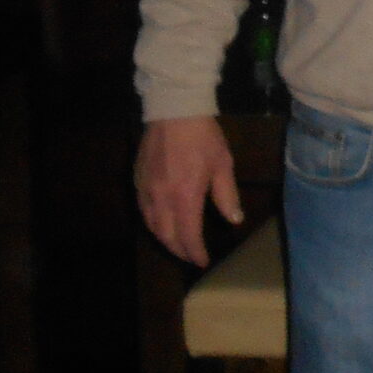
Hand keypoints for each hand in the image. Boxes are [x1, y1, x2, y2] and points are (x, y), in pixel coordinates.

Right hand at [136, 115, 242, 267]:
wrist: (174, 112)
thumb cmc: (204, 138)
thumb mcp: (222, 165)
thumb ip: (227, 196)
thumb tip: (234, 220)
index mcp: (185, 197)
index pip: (188, 236)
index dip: (195, 252)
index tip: (202, 261)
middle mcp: (162, 199)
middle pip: (166, 236)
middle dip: (179, 250)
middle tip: (190, 255)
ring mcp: (146, 190)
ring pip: (151, 226)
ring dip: (164, 239)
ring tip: (177, 243)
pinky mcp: (137, 181)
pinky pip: (143, 210)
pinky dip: (152, 223)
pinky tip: (161, 222)